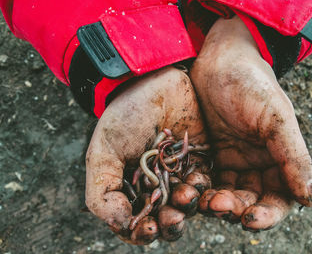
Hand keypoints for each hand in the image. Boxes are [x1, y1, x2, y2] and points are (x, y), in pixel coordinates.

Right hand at [85, 67, 206, 243]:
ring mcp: (178, 174)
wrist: (154, 82)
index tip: (145, 228)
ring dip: (186, 208)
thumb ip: (102, 192)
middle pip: (163, 219)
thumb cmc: (125, 117)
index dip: (139, 231)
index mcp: (130, 188)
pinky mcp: (199, 161)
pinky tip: (195, 182)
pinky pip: (205, 184)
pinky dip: (202, 190)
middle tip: (171, 219)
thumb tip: (120, 224)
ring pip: (186, 205)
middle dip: (168, 224)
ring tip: (184, 197)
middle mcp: (155, 186)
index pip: (134, 222)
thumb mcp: (103, 153)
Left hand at [190, 16, 311, 230]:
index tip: (249, 219)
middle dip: (235, 209)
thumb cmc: (251, 83)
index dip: (268, 214)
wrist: (218, 60)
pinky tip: (190, 188)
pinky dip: (199, 187)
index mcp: (279, 158)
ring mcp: (232, 159)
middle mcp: (257, 163)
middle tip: (218, 206)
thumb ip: (293, 156)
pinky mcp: (210, 153)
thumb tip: (309, 198)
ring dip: (215, 202)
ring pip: (225, 193)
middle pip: (249, 200)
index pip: (279, 198)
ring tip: (203, 200)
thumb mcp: (276, 117)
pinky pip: (206, 178)